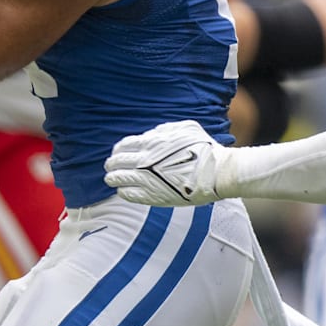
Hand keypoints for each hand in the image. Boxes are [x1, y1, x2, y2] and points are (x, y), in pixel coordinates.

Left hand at [104, 120, 222, 205]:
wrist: (216, 172)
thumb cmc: (204, 149)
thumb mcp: (186, 128)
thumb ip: (166, 129)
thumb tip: (153, 132)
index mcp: (152, 143)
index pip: (125, 145)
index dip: (118, 149)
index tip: (116, 152)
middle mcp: (146, 160)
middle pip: (119, 162)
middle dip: (112, 164)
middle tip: (109, 166)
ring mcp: (148, 179)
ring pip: (121, 179)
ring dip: (113, 179)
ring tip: (110, 180)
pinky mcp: (154, 196)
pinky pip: (131, 195)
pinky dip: (124, 193)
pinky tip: (121, 192)